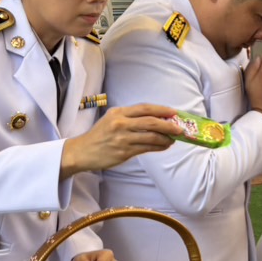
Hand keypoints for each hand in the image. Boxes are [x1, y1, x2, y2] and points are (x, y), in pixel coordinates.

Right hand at [61, 104, 179, 176]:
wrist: (82, 152)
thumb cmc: (99, 136)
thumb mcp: (111, 120)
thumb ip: (130, 118)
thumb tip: (156, 119)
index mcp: (118, 113)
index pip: (145, 108)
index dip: (162, 110)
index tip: (174, 112)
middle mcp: (121, 124)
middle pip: (151, 122)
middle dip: (168, 125)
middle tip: (179, 128)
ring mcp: (122, 138)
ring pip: (151, 137)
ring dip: (166, 138)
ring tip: (173, 139)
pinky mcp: (124, 152)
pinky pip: (146, 148)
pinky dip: (158, 146)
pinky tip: (164, 146)